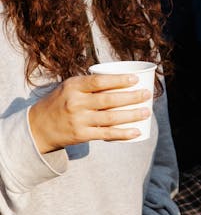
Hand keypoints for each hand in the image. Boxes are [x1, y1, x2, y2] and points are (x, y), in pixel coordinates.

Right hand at [28, 73, 151, 153]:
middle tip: (147, 95)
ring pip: (110, 117)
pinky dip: (123, 133)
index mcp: (73, 86)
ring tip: (146, 112)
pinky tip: (136, 132)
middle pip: (109, 100)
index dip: (119, 80)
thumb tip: (121, 79)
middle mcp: (75, 102)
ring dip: (131, 115)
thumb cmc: (60, 102)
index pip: (99, 81)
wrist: (38, 127)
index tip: (136, 79)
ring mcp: (78, 120)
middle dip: (131, 97)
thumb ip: (90, 84)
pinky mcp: (81, 135)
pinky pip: (106, 134)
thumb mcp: (69, 87)